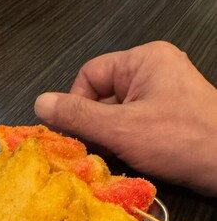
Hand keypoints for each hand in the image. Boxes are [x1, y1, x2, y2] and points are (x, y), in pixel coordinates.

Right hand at [34, 41, 216, 194]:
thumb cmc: (181, 141)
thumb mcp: (121, 129)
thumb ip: (78, 116)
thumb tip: (40, 103)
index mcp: (143, 61)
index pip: (90, 75)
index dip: (77, 104)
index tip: (77, 133)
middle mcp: (153, 72)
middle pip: (102, 96)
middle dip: (95, 126)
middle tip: (96, 149)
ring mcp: (163, 96)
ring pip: (116, 116)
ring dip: (110, 139)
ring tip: (117, 156)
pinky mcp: (168, 119)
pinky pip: (133, 127)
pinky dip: (126, 145)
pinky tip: (130, 160)